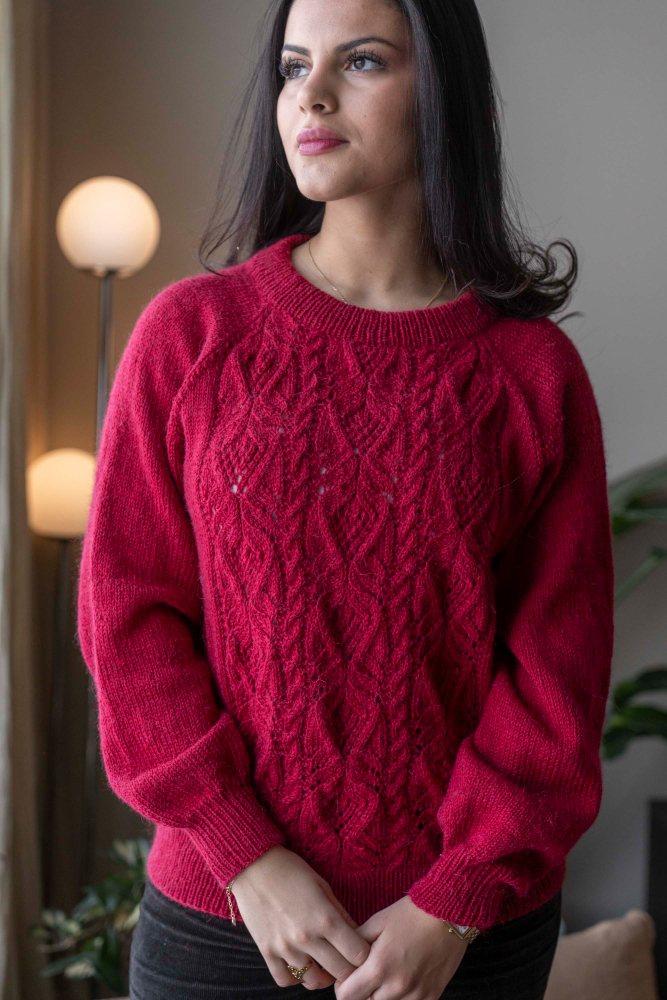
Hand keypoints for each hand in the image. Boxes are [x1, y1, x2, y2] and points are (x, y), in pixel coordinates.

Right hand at [230, 845, 370, 989]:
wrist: (254, 866)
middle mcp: (307, 937)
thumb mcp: (323, 886)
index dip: (364, 955)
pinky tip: (300, 966)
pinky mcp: (267, 951)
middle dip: (349, 970)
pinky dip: (296, 978)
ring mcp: (285, 947)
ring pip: (313, 981)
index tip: (361, 952)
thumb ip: (341, 913)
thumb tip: (358, 935)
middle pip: (340, 972)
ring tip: (324, 967)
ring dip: (323, 977)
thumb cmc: (292, 871)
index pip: (357, 954)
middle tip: (346, 963)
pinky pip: (286, 980)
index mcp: (326, 918)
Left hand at [333, 896, 468, 999]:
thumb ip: (355, 944)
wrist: (448, 915)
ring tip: (387, 974)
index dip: (343, 986)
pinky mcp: (431, 997)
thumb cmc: (410, 915)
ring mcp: (416, 995)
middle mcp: (396, 987)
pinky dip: (401, 997)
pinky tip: (404, 979)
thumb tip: (344, 960)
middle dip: (362, 991)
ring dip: (382, 996)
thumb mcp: (377, 922)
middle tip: (368, 973)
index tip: (348, 976)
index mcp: (379, 967)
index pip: (346, 996)